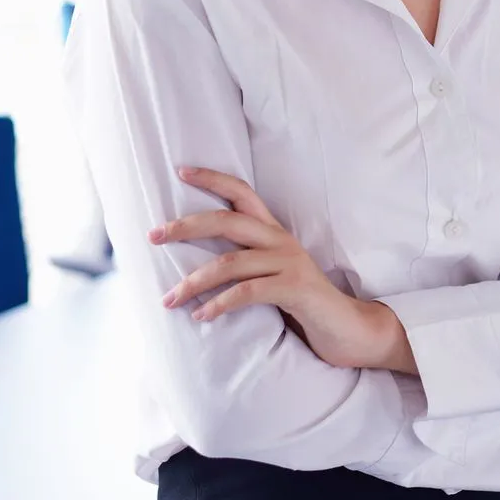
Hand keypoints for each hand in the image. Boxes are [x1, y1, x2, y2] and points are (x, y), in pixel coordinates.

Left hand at [150, 167, 414, 372]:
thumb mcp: (270, 276)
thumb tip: (195, 265)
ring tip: (168, 298)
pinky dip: (219, 304)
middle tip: (152, 236)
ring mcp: (289, 263)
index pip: (242, 192)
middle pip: (227, 220)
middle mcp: (281, 241)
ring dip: (193, 281)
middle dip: (185, 226)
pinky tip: (201, 316)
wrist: (347, 329)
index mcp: (274, 232)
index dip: (212, 178)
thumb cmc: (301, 304)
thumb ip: (245, 264)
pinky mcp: (295, 289)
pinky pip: (248, 292)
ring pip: (230, 262)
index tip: (180, 170)